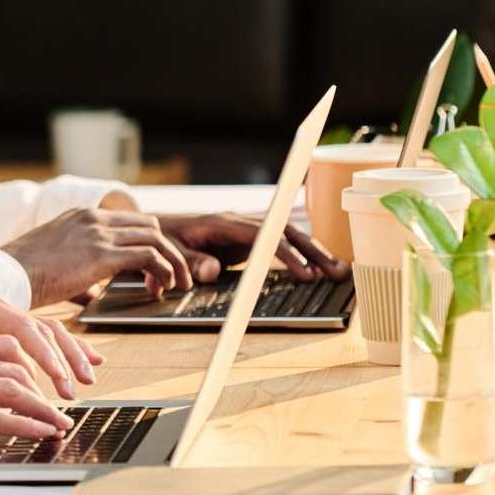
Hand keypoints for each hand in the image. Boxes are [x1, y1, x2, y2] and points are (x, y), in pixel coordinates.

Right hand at [0, 336, 70, 442]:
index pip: (5, 345)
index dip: (33, 360)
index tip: (50, 376)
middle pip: (16, 365)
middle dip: (46, 386)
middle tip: (62, 404)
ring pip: (12, 389)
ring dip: (43, 407)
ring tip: (60, 422)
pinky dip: (24, 425)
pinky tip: (40, 431)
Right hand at [1, 207, 195, 305]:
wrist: (8, 274)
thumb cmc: (24, 273)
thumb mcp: (55, 261)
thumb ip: (78, 270)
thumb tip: (92, 292)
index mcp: (81, 216)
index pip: (131, 221)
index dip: (150, 244)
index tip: (153, 267)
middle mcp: (93, 218)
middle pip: (150, 226)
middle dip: (168, 252)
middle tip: (173, 278)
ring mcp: (98, 233)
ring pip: (156, 239)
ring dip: (172, 263)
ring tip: (174, 286)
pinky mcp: (102, 254)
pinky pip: (149, 257)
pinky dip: (162, 272)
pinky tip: (157, 289)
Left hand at [156, 212, 348, 282]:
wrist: (155, 228)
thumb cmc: (162, 241)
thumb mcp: (171, 251)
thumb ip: (191, 261)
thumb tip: (212, 271)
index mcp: (222, 223)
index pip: (263, 237)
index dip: (286, 254)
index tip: (306, 272)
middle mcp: (239, 221)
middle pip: (284, 231)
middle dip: (313, 251)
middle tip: (337, 273)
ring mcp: (245, 228)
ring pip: (287, 235)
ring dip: (314, 251)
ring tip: (339, 271)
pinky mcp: (247, 238)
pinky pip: (280, 243)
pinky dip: (301, 253)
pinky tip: (319, 266)